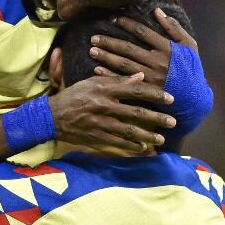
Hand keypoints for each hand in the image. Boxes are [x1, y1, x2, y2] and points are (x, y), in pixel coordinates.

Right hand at [48, 73, 175, 151]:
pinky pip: (117, 143)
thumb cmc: (74, 96)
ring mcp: (100, 123)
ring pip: (129, 130)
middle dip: (156, 118)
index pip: (134, 90)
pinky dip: (131, 146)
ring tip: (161, 138)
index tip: (170, 98)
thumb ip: (117, 80)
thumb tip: (140, 76)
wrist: (52, 116)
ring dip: (147, 135)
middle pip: (136, 112)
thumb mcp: (93, 82)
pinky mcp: (96, 137)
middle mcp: (104, 106)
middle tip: (173, 122)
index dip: (154, 94)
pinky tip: (142, 148)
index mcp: (104, 89)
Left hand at [90, 8, 198, 85]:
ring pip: (123, 64)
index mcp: (166, 48)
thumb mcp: (189, 45)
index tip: (113, 19)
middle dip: (110, 42)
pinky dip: (110, 75)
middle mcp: (157, 61)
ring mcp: (150, 76)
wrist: (194, 97)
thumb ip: (174, 27)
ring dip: (106, 57)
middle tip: (93, 37)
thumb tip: (157, 11)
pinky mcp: (145, 90)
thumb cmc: (191, 68)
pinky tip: (97, 69)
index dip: (126, 24)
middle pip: (128, 49)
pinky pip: (124, 81)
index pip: (142, 32)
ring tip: (92, 50)